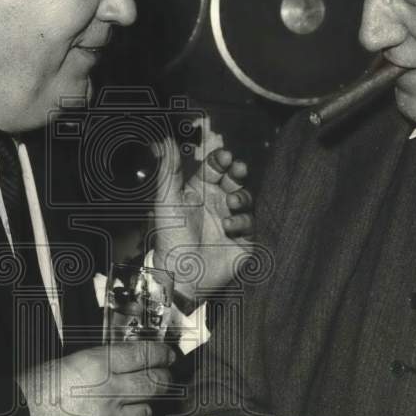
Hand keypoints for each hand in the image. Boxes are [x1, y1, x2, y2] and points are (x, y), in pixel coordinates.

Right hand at [19, 341, 174, 415]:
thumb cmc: (32, 392)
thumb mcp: (67, 363)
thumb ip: (99, 363)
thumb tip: (122, 362)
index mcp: (98, 365)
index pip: (144, 355)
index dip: (161, 353)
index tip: (167, 354)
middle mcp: (110, 392)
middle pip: (155, 384)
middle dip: (165, 379)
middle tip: (165, 376)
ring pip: (147, 413)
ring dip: (145, 406)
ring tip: (138, 402)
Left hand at [151, 138, 253, 295]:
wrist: (182, 275)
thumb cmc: (169, 237)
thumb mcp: (166, 201)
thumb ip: (168, 171)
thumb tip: (166, 140)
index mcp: (197, 193)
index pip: (213, 169)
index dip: (220, 160)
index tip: (225, 156)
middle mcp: (215, 204)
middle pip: (233, 180)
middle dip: (237, 172)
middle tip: (238, 168)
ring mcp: (229, 221)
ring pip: (245, 198)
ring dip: (240, 196)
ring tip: (231, 202)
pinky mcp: (241, 240)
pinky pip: (249, 223)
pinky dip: (241, 221)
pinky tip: (229, 225)